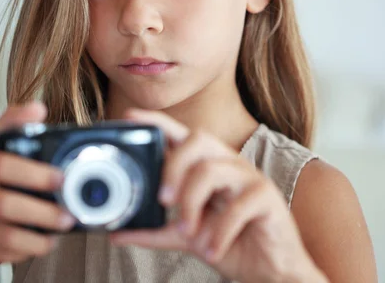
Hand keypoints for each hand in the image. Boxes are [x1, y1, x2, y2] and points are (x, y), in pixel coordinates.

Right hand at [0, 102, 75, 263]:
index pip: (2, 166)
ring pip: (3, 237)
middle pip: (4, 205)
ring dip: (37, 238)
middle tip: (69, 214)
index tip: (61, 178)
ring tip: (60, 231)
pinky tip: (41, 242)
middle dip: (42, 212)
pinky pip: (0, 254)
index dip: (34, 174)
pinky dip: (25, 251)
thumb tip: (38, 108)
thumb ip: (12, 123)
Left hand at [110, 109, 324, 282]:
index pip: (182, 133)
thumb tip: (116, 233)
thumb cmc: (231, 242)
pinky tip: (212, 249)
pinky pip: (237, 205)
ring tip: (188, 233)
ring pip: (211, 170)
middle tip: (163, 201)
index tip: (130, 117)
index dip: (157, 121)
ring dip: (192, 204)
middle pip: (197, 139)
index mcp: (208, 165)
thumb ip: (154, 231)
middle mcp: (228, 163)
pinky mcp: (267, 197)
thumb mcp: (185, 237)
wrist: (269, 269)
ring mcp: (249, 177)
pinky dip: (219, 232)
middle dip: (172, 166)